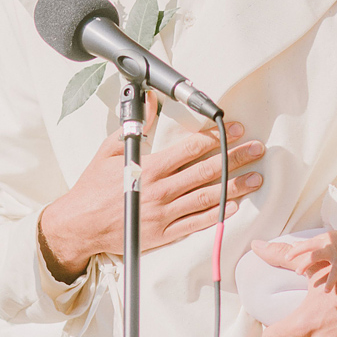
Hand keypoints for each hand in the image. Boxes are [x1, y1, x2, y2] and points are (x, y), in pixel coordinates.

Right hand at [39, 119, 264, 281]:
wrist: (80, 225)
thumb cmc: (93, 187)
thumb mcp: (110, 150)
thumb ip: (134, 126)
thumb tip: (148, 102)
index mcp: (150, 167)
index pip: (191, 148)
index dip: (216, 137)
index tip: (235, 128)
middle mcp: (161, 190)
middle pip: (207, 170)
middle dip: (235, 158)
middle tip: (257, 149)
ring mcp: (164, 213)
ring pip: (207, 197)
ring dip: (235, 186)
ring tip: (256, 177)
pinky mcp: (164, 234)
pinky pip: (197, 223)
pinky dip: (218, 214)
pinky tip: (235, 205)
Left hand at [267, 230, 336, 288]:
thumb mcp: (335, 240)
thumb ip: (322, 244)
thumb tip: (305, 246)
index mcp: (326, 237)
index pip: (308, 242)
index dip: (297, 247)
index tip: (288, 254)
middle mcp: (328, 242)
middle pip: (307, 246)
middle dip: (296, 252)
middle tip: (287, 259)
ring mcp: (334, 250)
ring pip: (314, 256)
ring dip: (305, 264)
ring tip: (298, 273)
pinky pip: (334, 272)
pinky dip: (330, 282)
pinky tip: (326, 291)